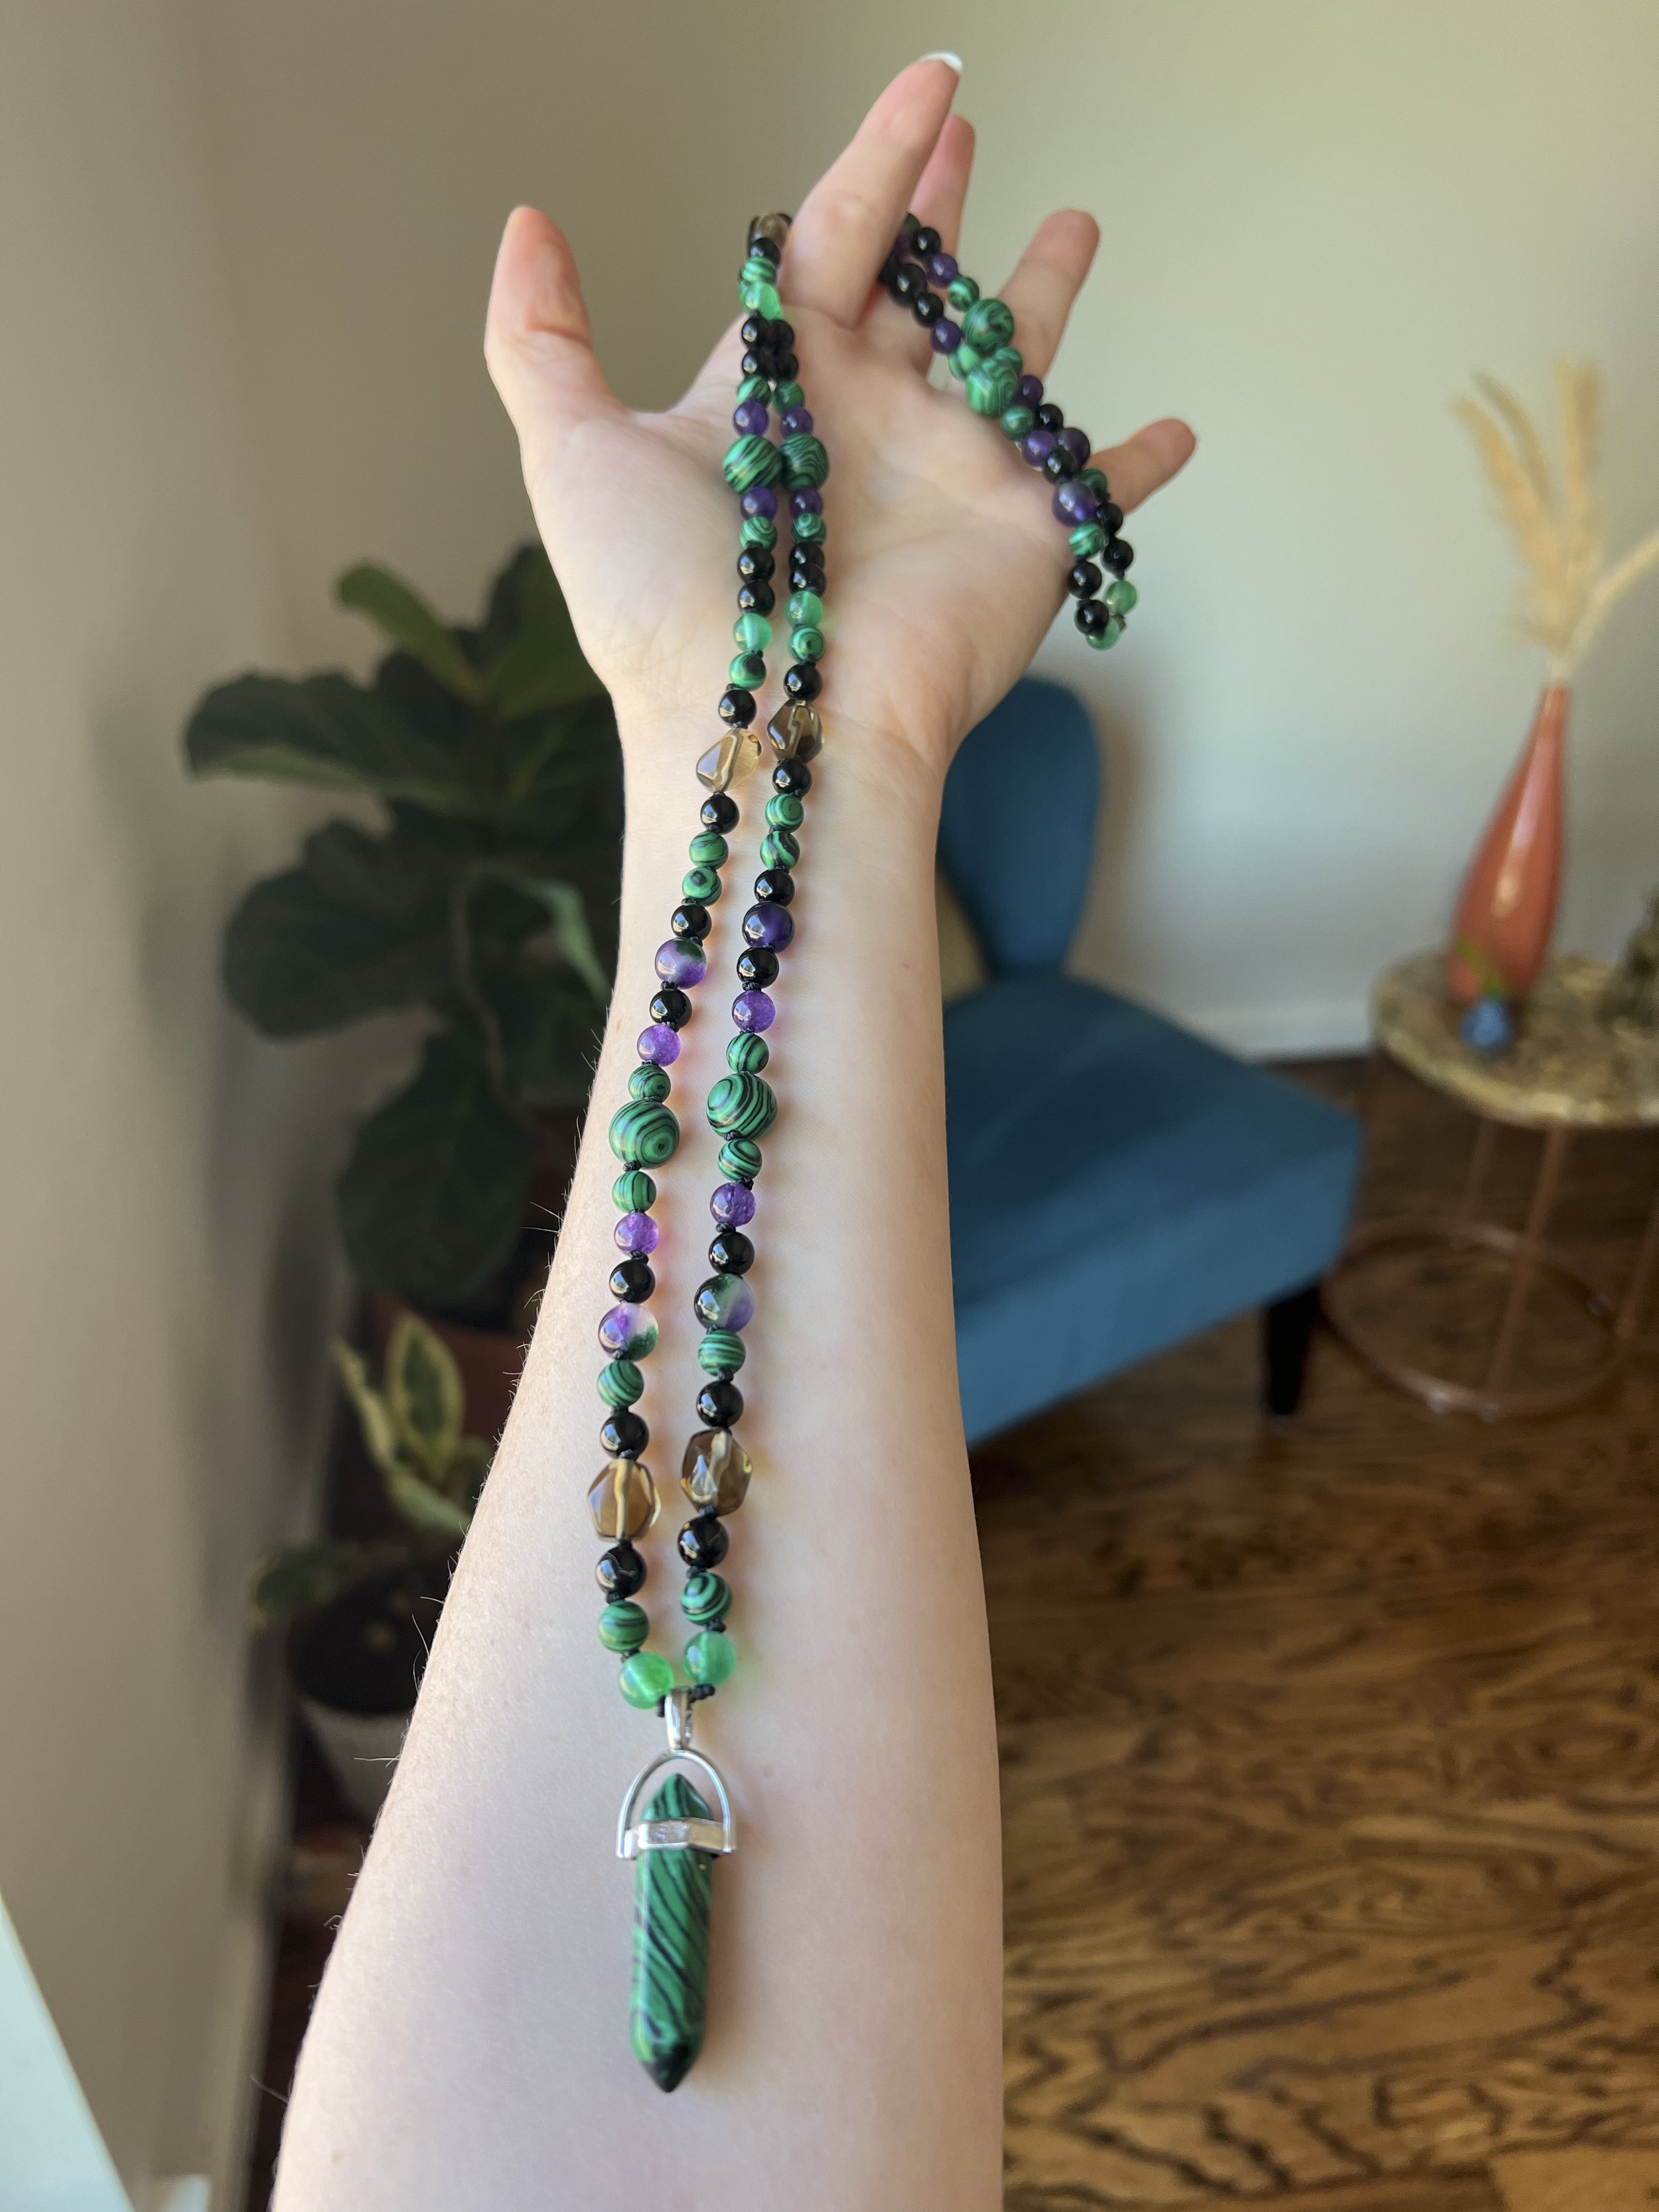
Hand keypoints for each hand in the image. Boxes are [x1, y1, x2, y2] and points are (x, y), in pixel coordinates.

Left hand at [485, 57, 1193, 789]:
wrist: (767, 728)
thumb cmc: (668, 606)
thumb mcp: (575, 454)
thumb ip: (541, 338)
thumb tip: (527, 219)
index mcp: (782, 390)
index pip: (835, 243)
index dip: (878, 160)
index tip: (928, 86)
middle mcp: (872, 423)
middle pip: (917, 287)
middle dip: (941, 207)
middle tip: (964, 130)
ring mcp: (955, 476)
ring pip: (1012, 359)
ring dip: (1044, 295)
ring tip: (1075, 224)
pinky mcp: (1026, 534)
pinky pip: (1102, 488)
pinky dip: (1140, 465)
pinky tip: (1176, 433)